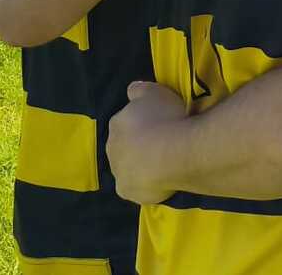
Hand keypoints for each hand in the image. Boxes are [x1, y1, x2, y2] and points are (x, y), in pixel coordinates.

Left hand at [106, 81, 188, 204]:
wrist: (170, 154)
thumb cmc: (163, 118)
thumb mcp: (155, 92)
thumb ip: (140, 90)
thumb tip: (131, 89)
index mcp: (117, 124)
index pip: (125, 122)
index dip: (142, 123)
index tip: (157, 123)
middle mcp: (111, 148)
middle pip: (124, 146)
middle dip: (137, 145)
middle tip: (160, 143)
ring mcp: (118, 172)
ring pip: (128, 167)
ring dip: (141, 165)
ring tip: (163, 162)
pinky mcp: (127, 191)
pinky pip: (137, 186)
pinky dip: (146, 183)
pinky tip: (161, 179)